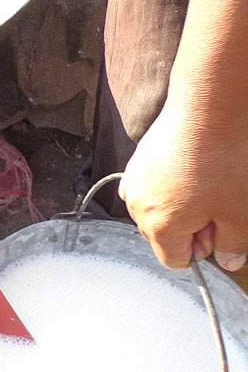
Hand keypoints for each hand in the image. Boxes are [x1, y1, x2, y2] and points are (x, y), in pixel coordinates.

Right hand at [118, 100, 247, 270]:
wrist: (206, 111)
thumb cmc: (221, 161)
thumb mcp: (239, 212)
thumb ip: (233, 244)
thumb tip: (229, 260)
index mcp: (159, 228)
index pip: (175, 260)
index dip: (201, 250)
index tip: (219, 229)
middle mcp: (137, 208)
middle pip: (161, 235)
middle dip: (187, 227)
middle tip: (216, 204)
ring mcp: (133, 183)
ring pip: (155, 209)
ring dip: (176, 204)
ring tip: (202, 182)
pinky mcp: (136, 162)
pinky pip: (150, 186)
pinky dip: (167, 184)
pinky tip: (188, 168)